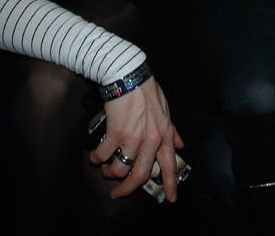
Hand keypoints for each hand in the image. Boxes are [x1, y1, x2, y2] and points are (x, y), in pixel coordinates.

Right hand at [89, 77, 184, 200]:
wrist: (129, 75)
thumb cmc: (146, 91)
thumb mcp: (166, 111)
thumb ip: (172, 131)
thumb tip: (179, 144)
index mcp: (165, 135)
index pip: (169, 165)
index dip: (170, 185)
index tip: (170, 199)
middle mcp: (151, 141)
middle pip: (140, 176)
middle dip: (127, 189)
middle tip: (117, 193)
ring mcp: (133, 139)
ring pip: (119, 170)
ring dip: (109, 172)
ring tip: (105, 167)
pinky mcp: (116, 134)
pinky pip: (103, 156)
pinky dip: (96, 158)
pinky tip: (95, 155)